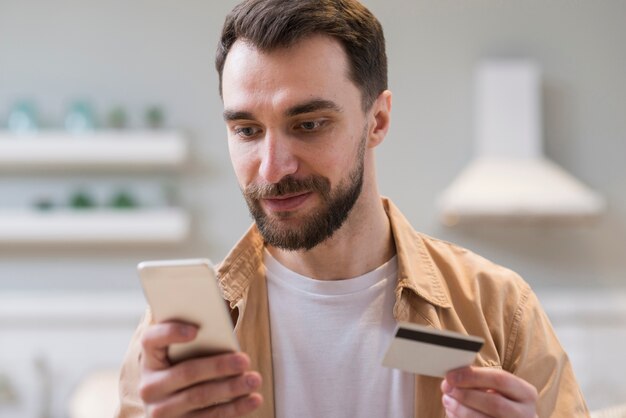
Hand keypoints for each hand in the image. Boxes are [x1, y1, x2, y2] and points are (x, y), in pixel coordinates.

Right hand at [139, 321, 262, 416]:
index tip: (195, 330)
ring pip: (199, 397)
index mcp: (150, 359)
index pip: (151, 340)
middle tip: (245, 360)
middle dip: (218, 366)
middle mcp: (150, 386)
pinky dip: (234, 408)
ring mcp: (161, 411)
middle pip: (186, 372)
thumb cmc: (185, 368)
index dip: (171, 332)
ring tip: (254, 379)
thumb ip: (197, 344)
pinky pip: (209, 417)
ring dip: (231, 388)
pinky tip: (253, 400)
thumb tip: (226, 341)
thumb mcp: (181, 356)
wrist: (171, 407)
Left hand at [441, 366, 537, 417]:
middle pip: (494, 403)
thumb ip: (480, 380)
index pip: (500, 380)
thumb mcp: (499, 388)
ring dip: (461, 410)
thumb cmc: (503, 401)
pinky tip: (452, 413)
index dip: (473, 376)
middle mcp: (526, 414)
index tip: (451, 375)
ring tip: (447, 400)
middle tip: (447, 388)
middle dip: (466, 395)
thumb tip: (453, 377)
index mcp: (526, 393)